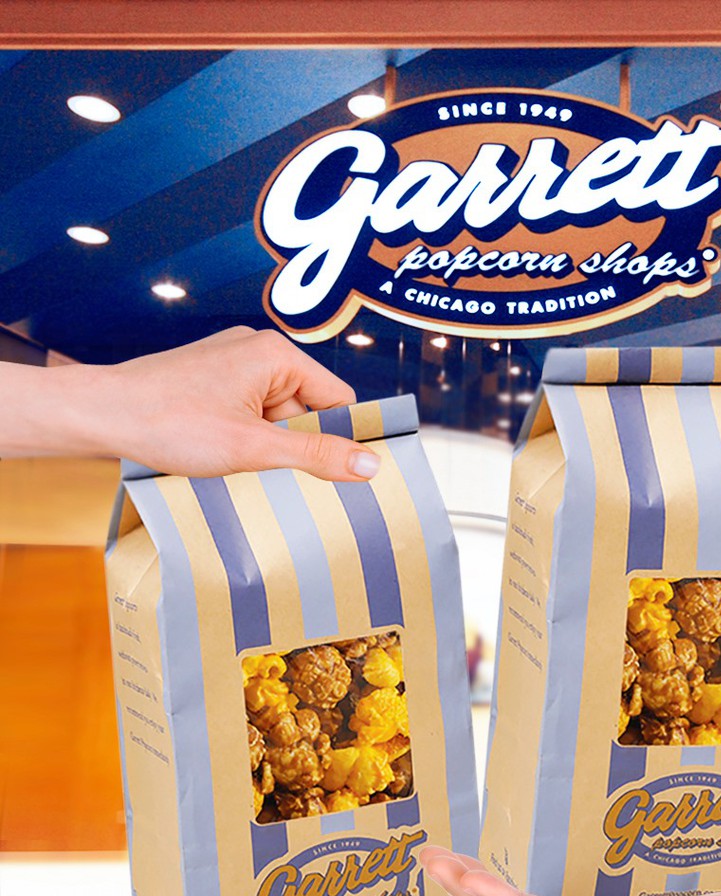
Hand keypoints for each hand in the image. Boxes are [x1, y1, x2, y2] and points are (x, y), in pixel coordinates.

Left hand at [1, 326, 379, 480]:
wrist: (98, 413)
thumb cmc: (170, 423)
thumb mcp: (254, 448)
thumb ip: (317, 456)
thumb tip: (371, 465)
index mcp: (277, 354)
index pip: (338, 398)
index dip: (341, 435)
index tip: (339, 470)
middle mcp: (257, 349)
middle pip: (306, 407)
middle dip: (294, 443)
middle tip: (271, 470)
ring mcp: (231, 362)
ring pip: (275, 413)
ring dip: (265, 443)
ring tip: (236, 461)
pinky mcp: (210, 377)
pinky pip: (248, 410)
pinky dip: (243, 435)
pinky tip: (221, 452)